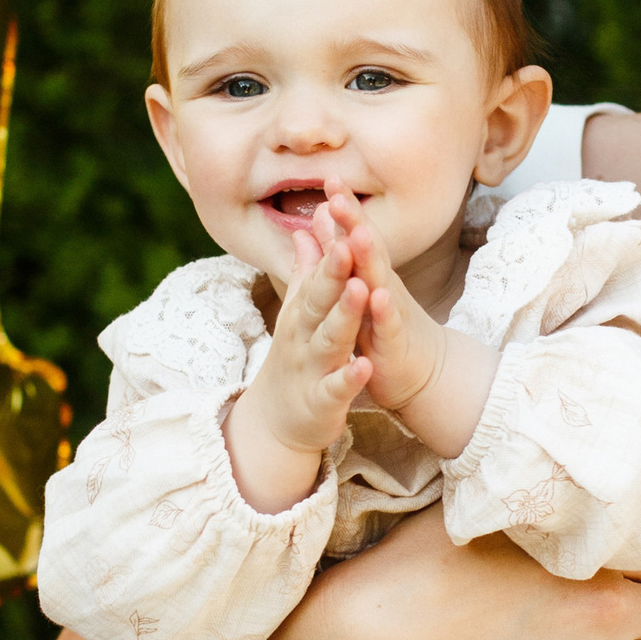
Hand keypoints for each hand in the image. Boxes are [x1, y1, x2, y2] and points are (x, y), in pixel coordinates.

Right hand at [224, 203, 370, 509]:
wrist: (275, 422)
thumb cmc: (294, 359)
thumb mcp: (296, 313)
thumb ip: (303, 273)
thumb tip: (304, 231)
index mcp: (302, 312)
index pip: (316, 275)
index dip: (330, 249)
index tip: (337, 216)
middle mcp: (303, 336)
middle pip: (319, 300)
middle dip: (333, 272)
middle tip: (348, 242)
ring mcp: (311, 368)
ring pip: (329, 339)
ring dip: (343, 315)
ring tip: (360, 290)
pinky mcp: (321, 402)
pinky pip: (336, 388)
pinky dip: (350, 377)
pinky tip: (365, 365)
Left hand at [333, 197, 494, 456]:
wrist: (424, 372)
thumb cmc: (386, 326)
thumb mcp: (360, 284)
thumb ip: (338, 249)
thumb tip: (322, 211)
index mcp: (370, 274)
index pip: (356, 235)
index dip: (344, 209)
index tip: (329, 178)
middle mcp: (383, 287)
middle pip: (369, 251)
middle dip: (354, 223)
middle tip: (339, 196)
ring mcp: (390, 313)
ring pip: (380, 283)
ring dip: (370, 259)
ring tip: (359, 235)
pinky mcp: (394, 343)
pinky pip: (389, 326)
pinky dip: (384, 311)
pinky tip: (379, 296)